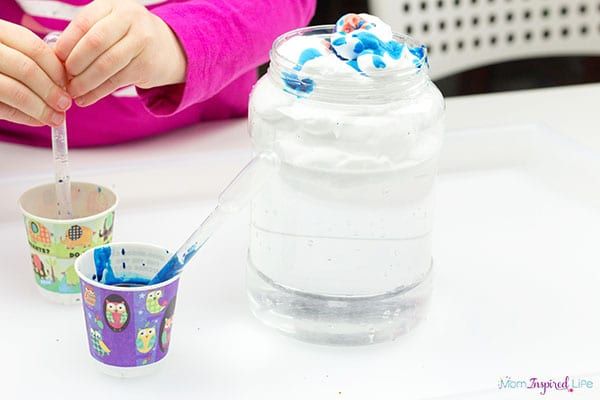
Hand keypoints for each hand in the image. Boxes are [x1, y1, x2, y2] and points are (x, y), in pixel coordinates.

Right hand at [0, 20, 69, 126]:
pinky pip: (3, 109)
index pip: (35, 48)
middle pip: (27, 70)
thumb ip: (31, 59)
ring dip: (41, 109)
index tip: (68, 83)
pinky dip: (24, 117)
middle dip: (52, 90)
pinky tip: (37, 120)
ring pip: (15, 91)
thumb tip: (64, 79)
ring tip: (55, 118)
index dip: (57, 69)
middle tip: (65, 103)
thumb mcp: (9, 50)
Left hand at [56, 0, 186, 106]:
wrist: (170, 49)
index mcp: (113, 5)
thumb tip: (55, 59)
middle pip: (94, 43)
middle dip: (75, 64)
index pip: (83, 23)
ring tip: (73, 92)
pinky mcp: (147, 64)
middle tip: (63, 78)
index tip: (55, 61)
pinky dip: (98, 92)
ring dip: (85, 82)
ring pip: (106, 64)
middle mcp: (130, 18)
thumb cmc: (130, 38)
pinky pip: (117, 81)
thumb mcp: (110, 26)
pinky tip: (87, 99)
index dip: (66, 44)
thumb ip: (86, 36)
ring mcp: (142, 40)